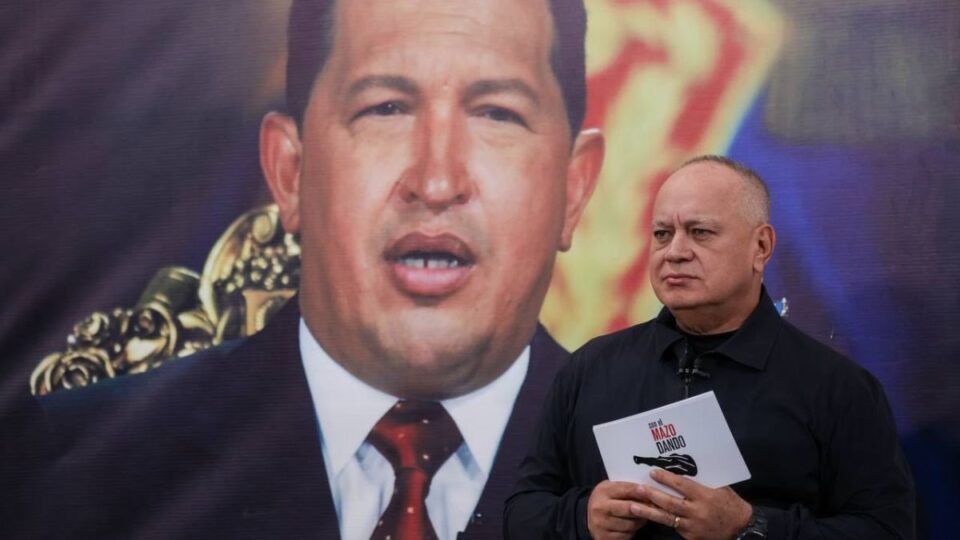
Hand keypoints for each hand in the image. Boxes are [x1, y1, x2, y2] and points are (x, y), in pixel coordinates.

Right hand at [586, 480, 651, 539]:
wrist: (587, 516)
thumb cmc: (605, 500)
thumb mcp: (611, 488)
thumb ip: (626, 488)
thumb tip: (648, 491)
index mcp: (603, 491)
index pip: (627, 489)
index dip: (642, 492)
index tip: (653, 493)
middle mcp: (600, 507)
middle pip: (630, 509)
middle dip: (643, 509)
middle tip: (652, 508)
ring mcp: (601, 524)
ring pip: (630, 524)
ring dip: (640, 522)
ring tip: (641, 517)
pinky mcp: (604, 537)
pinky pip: (626, 536)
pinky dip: (632, 531)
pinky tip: (631, 526)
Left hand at [631, 469, 751, 539]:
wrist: (742, 529)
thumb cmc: (730, 504)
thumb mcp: (719, 488)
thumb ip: (701, 482)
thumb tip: (681, 468)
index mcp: (705, 496)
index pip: (682, 485)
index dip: (666, 478)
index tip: (652, 472)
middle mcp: (697, 512)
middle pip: (670, 503)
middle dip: (652, 495)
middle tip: (637, 488)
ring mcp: (693, 527)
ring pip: (667, 518)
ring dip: (648, 512)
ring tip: (633, 507)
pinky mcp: (691, 537)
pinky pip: (673, 528)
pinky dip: (661, 521)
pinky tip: (648, 517)